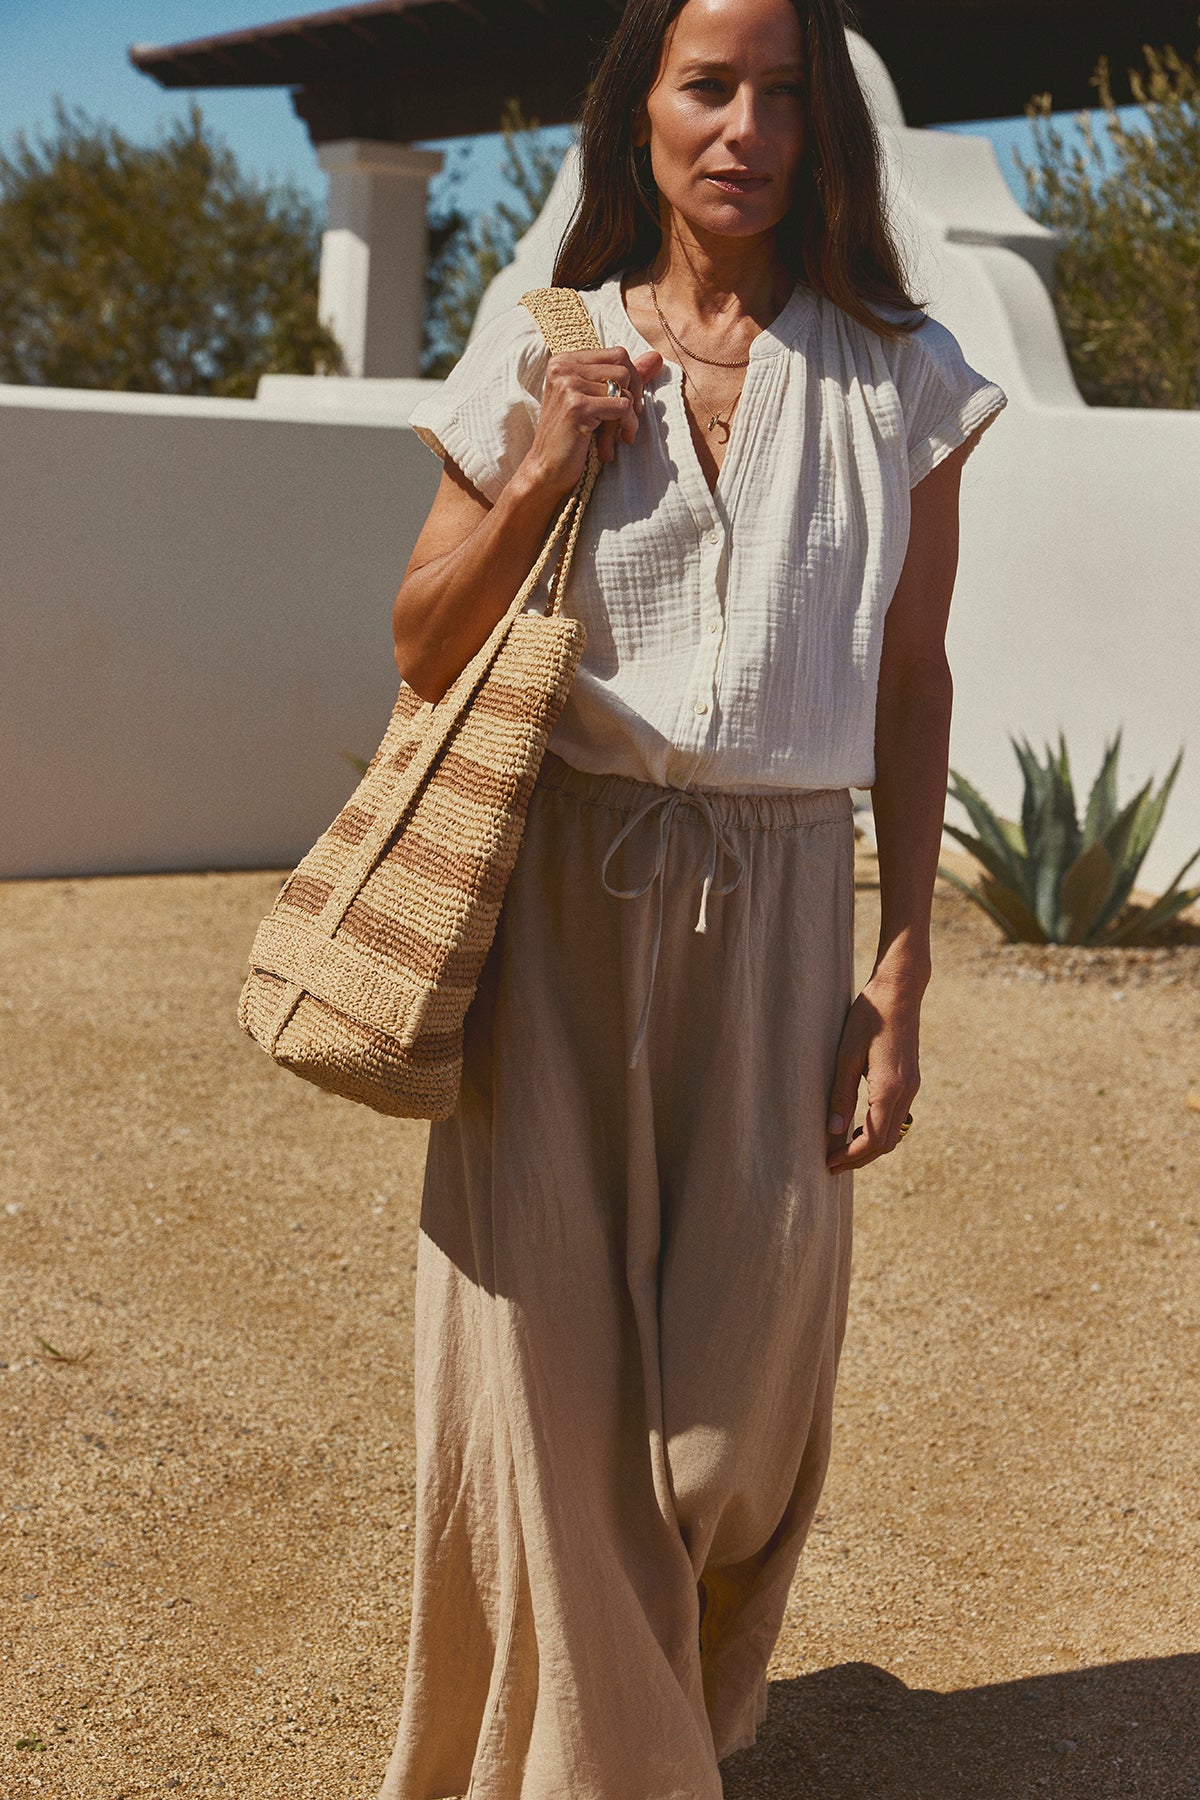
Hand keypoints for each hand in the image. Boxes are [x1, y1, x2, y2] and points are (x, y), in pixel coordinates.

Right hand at [520, 346, 663, 498]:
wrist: (545, 469)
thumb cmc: (570, 437)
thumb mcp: (595, 401)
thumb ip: (623, 378)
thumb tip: (657, 357)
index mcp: (564, 361)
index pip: (616, 354)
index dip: (633, 379)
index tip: (630, 404)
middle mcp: (563, 367)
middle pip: (623, 368)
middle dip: (632, 396)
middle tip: (627, 420)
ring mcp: (569, 385)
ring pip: (624, 389)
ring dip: (629, 416)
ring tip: (620, 435)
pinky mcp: (577, 406)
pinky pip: (623, 407)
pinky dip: (628, 425)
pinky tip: (619, 442)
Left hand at [825, 975, 921, 1172]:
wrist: (899, 992)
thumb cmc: (869, 1017)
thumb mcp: (846, 1054)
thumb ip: (841, 1094)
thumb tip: (834, 1131)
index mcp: (890, 1088)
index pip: (874, 1140)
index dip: (851, 1157)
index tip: (829, 1162)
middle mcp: (906, 1092)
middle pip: (886, 1143)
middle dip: (860, 1158)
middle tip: (831, 1163)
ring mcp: (912, 1087)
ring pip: (894, 1133)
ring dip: (869, 1146)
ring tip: (841, 1148)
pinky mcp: (911, 1080)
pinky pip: (897, 1117)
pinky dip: (878, 1130)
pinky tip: (858, 1127)